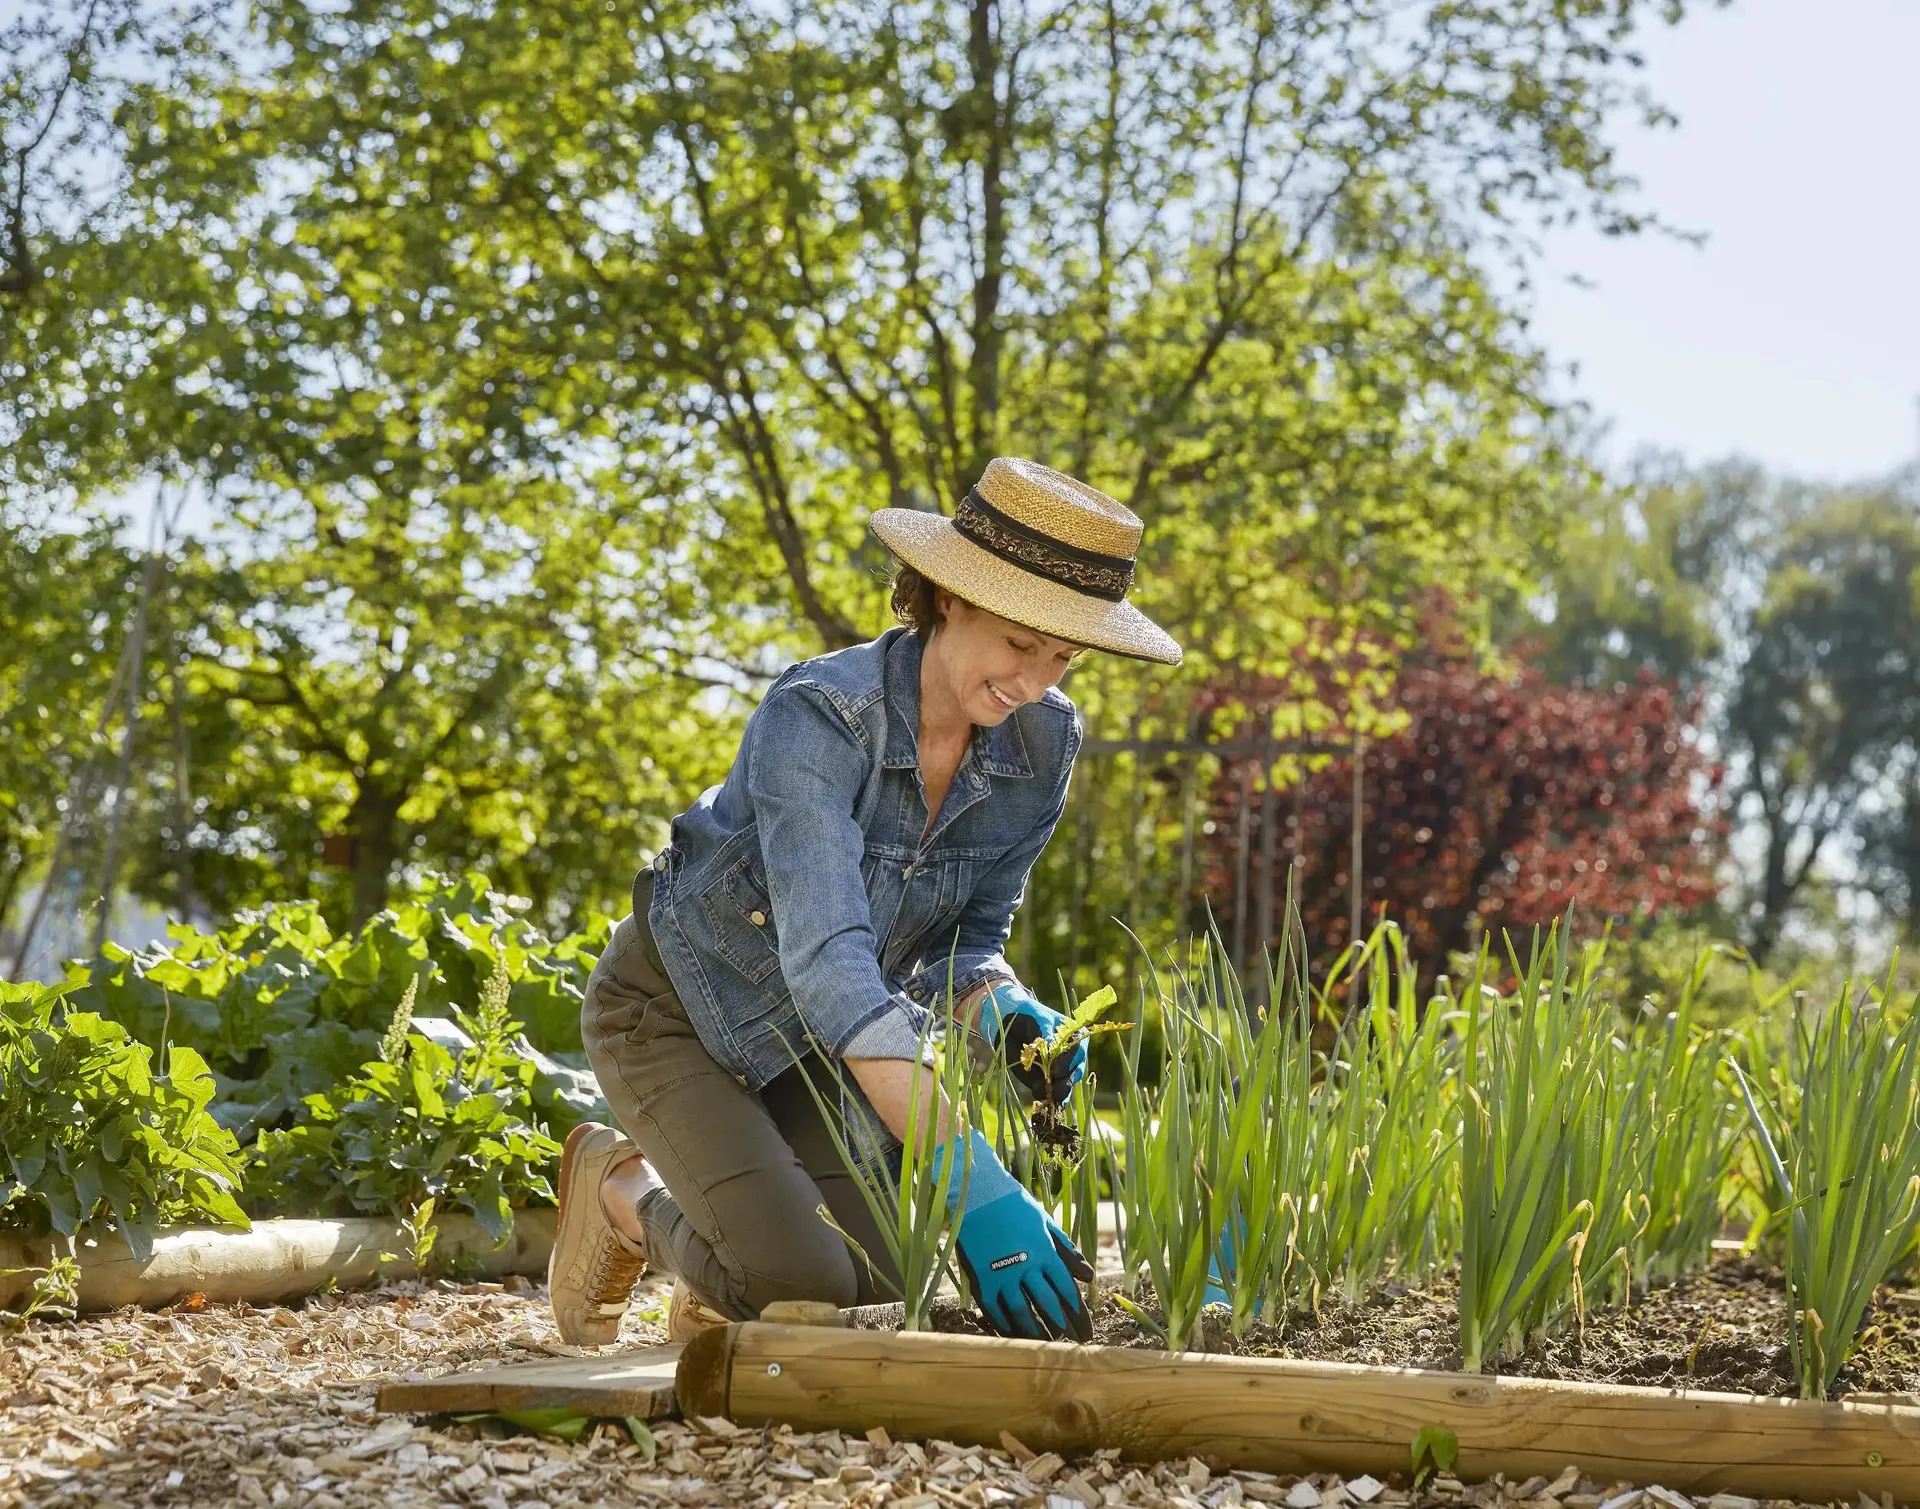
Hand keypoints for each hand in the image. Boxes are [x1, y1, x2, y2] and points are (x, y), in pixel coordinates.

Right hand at [931, 1129, 1093, 1341]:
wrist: (977, 1193)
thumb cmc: (1014, 1205)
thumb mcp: (1045, 1223)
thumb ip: (1067, 1250)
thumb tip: (1089, 1276)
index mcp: (1044, 1251)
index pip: (1066, 1289)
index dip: (1077, 1312)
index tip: (1085, 1329)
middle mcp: (1026, 1266)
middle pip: (1048, 1304)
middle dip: (1062, 1326)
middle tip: (1071, 1344)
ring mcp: (1002, 1274)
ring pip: (1022, 1312)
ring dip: (1036, 1332)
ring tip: (1046, 1345)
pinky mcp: (982, 1279)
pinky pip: (995, 1310)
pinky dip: (1005, 1325)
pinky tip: (1014, 1335)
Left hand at [974, 982, 1086, 1103]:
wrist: (1010, 1024)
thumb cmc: (1027, 1016)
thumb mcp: (1037, 1019)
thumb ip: (1044, 1033)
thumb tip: (1051, 1050)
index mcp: (1075, 1036)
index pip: (1077, 1051)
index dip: (1067, 1062)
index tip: (1054, 1071)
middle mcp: (1072, 1054)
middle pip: (1076, 1071)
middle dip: (1065, 1081)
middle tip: (1053, 1089)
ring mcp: (1062, 1069)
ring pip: (1067, 1084)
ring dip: (1059, 1093)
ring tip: (1046, 1096)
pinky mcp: (1049, 1080)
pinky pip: (1056, 1092)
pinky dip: (1054, 1100)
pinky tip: (1051, 1106)